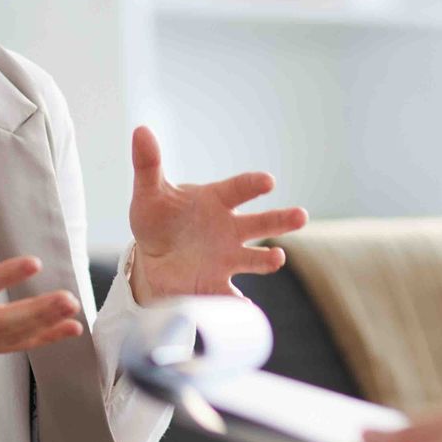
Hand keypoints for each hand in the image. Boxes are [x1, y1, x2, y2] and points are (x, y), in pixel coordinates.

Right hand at [0, 178, 83, 405]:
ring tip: (75, 313)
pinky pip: (9, 346)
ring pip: (9, 338)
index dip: (3, 277)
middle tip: (68, 299)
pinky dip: (39, 339)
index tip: (33, 262)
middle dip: (36, 312)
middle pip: (0, 323)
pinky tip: (67, 331)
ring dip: (44, 326)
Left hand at [126, 125, 307, 302]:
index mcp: (216, 201)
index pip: (239, 189)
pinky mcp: (216, 284)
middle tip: (301, 216)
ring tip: (277, 258)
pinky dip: (238, 304)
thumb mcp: (149, 192)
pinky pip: (230, 296)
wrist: (153, 257)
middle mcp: (230, 229)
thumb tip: (141, 130)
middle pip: (261, 223)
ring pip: (255, 259)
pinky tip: (246, 310)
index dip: (253, 184)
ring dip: (267, 260)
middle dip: (282, 220)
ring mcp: (227, 258)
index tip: (267, 181)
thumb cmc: (158, 218)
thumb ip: (148, 163)